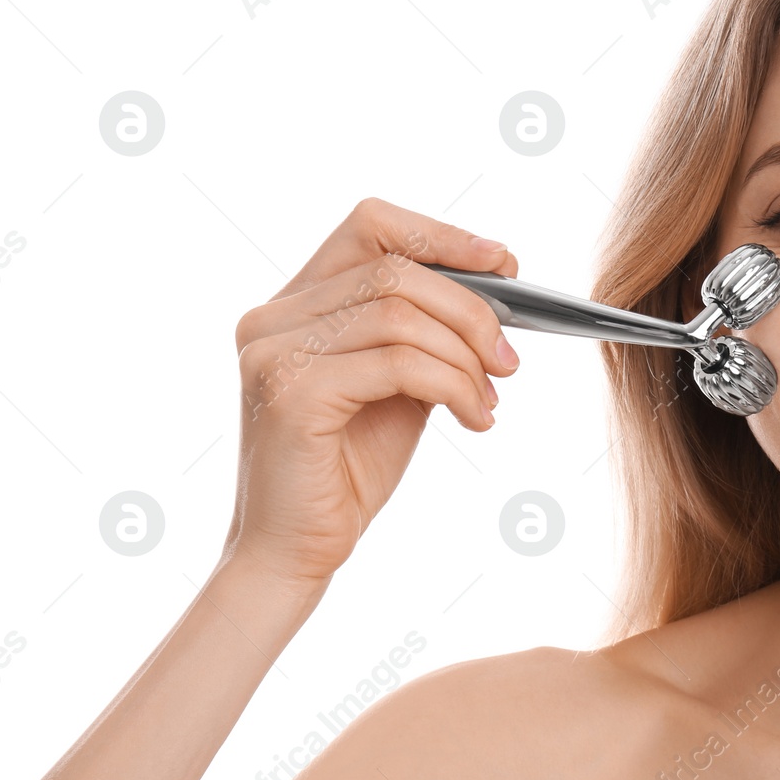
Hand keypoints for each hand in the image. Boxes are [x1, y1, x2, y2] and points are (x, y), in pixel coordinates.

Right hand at [224, 197, 520, 586]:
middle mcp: (271, 318)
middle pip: (395, 271)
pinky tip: (474, 419)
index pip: (370, 226)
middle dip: (470, 310)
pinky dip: (454, 387)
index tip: (504, 260)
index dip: (441, 235)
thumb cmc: (347, 469)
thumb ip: (424, 331)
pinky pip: (399, 364)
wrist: (294, 553)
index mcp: (293, 304)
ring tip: (489, 399)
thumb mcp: (397, 384)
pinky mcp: (291, 394)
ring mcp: (273, 353)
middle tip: (508, 359)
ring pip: (401, 315)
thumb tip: (496, 284)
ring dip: (465, 357)